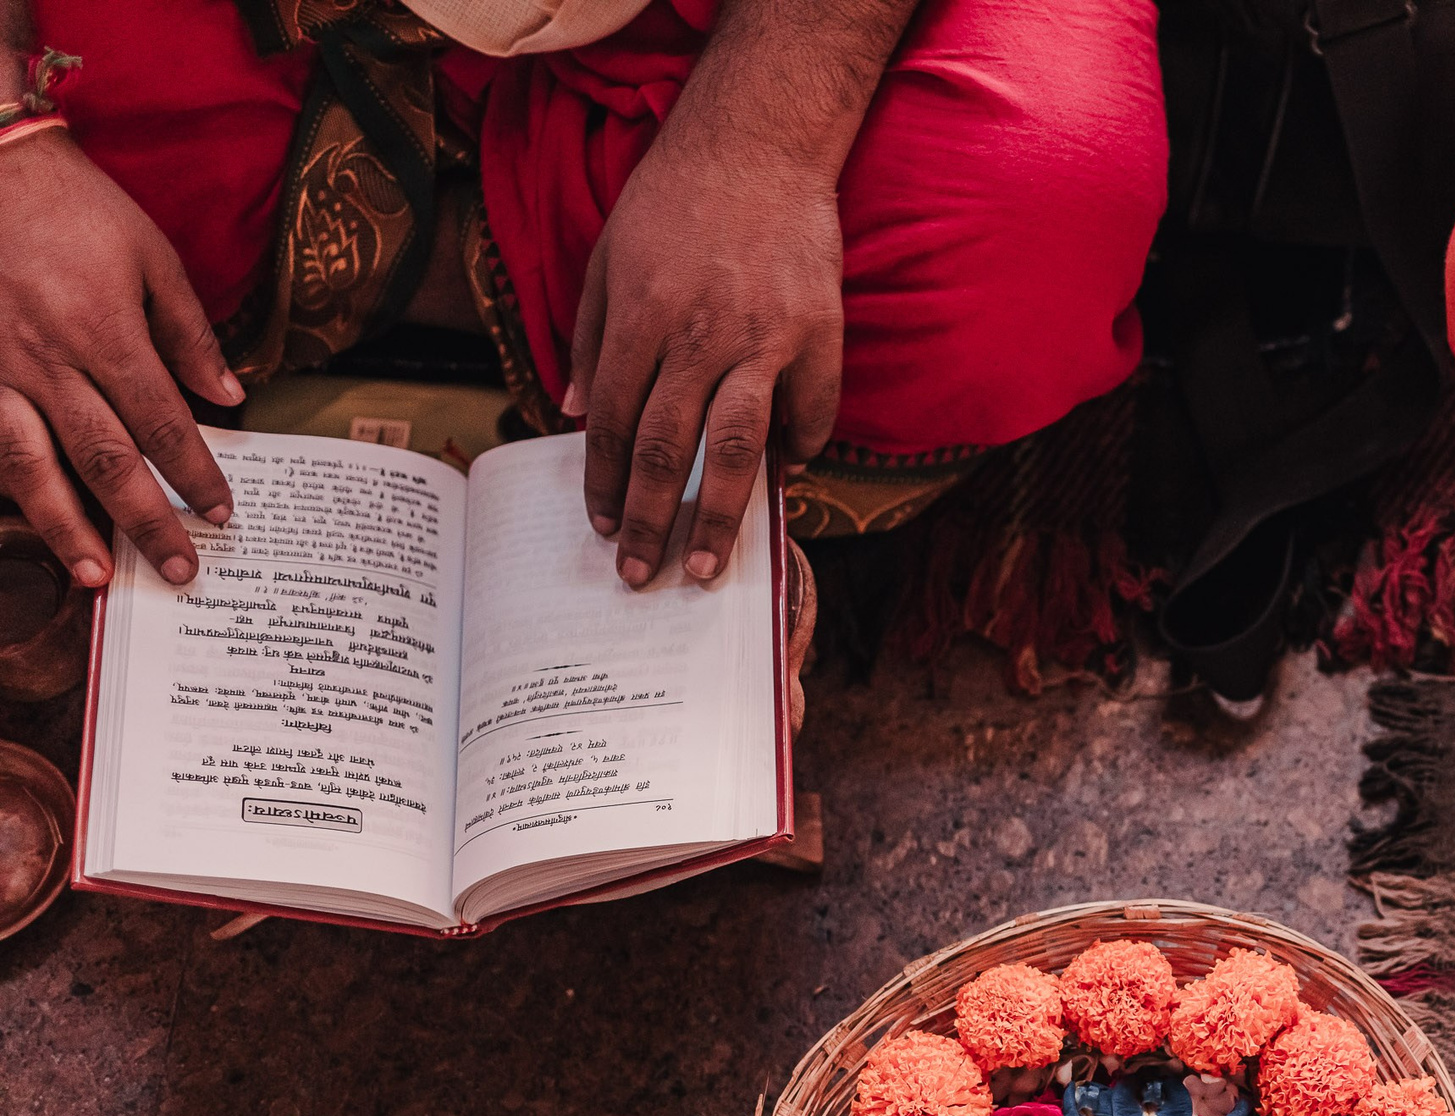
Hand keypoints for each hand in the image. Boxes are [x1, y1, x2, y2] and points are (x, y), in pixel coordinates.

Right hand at [0, 129, 238, 587]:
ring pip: (30, 463)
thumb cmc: (74, 209)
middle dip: (144, 521)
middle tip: (177, 570)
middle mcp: (48, 361)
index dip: (195, 475)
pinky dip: (8, 484)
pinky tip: (28, 519)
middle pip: (104, 459)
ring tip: (94, 576)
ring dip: (64, 526)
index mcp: (104, 332)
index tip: (221, 514)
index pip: (162, 424)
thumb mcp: (150, 256)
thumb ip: (188, 332)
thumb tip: (227, 395)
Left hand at [568, 132, 842, 587]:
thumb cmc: (673, 199)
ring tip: (709, 564)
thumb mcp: (609, 260)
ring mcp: (766, 335)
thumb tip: (578, 413)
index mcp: (642, 317)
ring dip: (720, 514)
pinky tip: (789, 475)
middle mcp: (701, 334)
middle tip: (644, 577)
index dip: (607, 485)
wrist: (758, 143)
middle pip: (670, 449)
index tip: (604, 531)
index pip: (617, 424)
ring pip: (738, 446)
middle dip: (653, 522)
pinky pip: (814, 410)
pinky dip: (803, 448)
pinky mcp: (820, 329)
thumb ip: (593, 339)